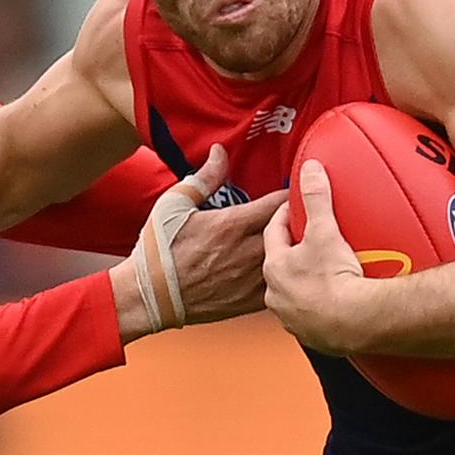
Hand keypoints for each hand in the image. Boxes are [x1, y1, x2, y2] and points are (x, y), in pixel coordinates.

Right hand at [111, 144, 286, 341]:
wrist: (150, 298)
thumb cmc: (159, 250)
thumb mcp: (175, 204)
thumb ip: (205, 177)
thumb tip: (220, 152)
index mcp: (231, 225)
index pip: (279, 203)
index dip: (292, 193)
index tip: (297, 187)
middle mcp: (247, 252)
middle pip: (292, 230)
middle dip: (299, 217)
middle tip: (304, 208)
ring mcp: (251, 279)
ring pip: (290, 259)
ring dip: (296, 246)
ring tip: (300, 236)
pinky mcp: (249, 302)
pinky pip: (280, 284)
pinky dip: (285, 273)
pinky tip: (284, 266)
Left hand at [262, 159, 366, 354]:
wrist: (356, 322)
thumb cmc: (335, 280)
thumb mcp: (324, 230)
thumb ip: (316, 197)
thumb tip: (310, 171)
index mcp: (274, 267)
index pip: (273, 232)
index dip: (285, 216)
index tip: (295, 208)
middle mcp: (277, 294)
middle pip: (283, 263)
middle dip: (295, 250)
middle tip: (311, 239)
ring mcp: (292, 316)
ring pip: (295, 290)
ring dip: (306, 279)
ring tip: (325, 269)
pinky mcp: (311, 334)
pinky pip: (311, 313)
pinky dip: (319, 304)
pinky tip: (334, 298)